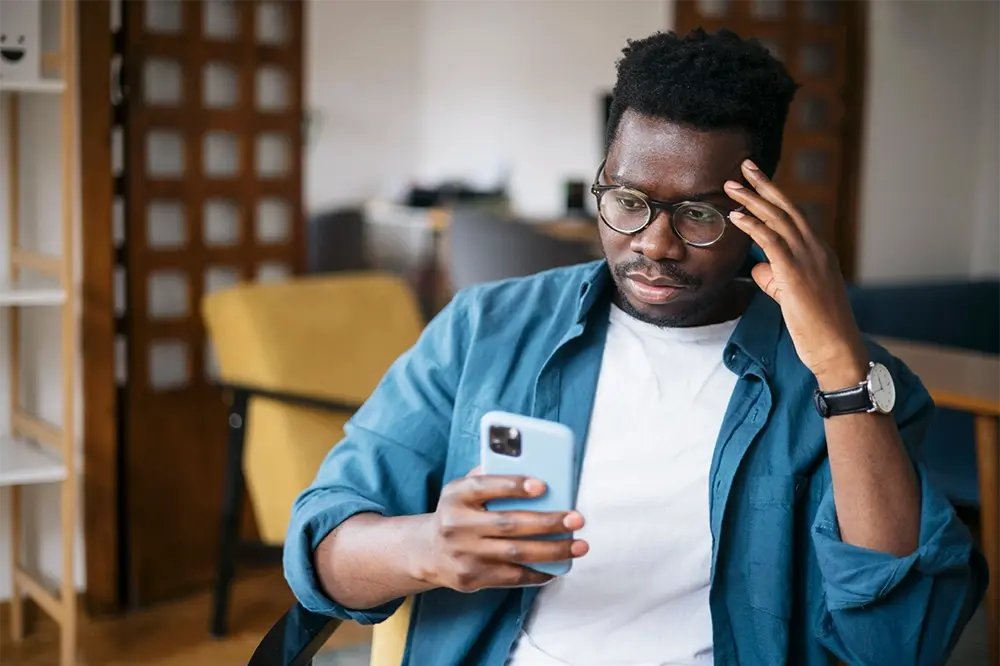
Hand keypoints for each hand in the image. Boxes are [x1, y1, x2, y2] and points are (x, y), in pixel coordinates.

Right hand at [416, 469, 587, 592]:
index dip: (513, 485)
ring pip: (516, 553)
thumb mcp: (462, 489)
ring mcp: (464, 554)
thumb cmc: (459, 512)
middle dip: (548, 522)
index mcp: (456, 495)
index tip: (542, 485)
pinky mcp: (472, 578)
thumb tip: (532, 463)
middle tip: (577, 518)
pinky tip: (558, 566)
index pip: (484, 487)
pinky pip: (512, 577)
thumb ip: (489, 474)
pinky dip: (538, 572)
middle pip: (509, 523)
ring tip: (579, 545)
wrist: (429, 551)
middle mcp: (457, 525)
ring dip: (553, 550)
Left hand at [724, 159, 867, 388]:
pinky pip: (772, 242)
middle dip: (764, 185)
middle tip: (744, 165)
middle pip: (786, 208)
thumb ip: (775, 277)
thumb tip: (758, 265)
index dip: (773, 195)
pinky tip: (736, 216)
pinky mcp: (796, 274)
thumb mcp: (791, 296)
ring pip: (778, 219)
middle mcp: (816, 249)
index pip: (793, 216)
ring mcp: (808, 259)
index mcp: (818, 252)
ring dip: (752, 199)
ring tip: (730, 185)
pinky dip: (753, 225)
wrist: (836, 349)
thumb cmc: (815, 327)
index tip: (756, 179)